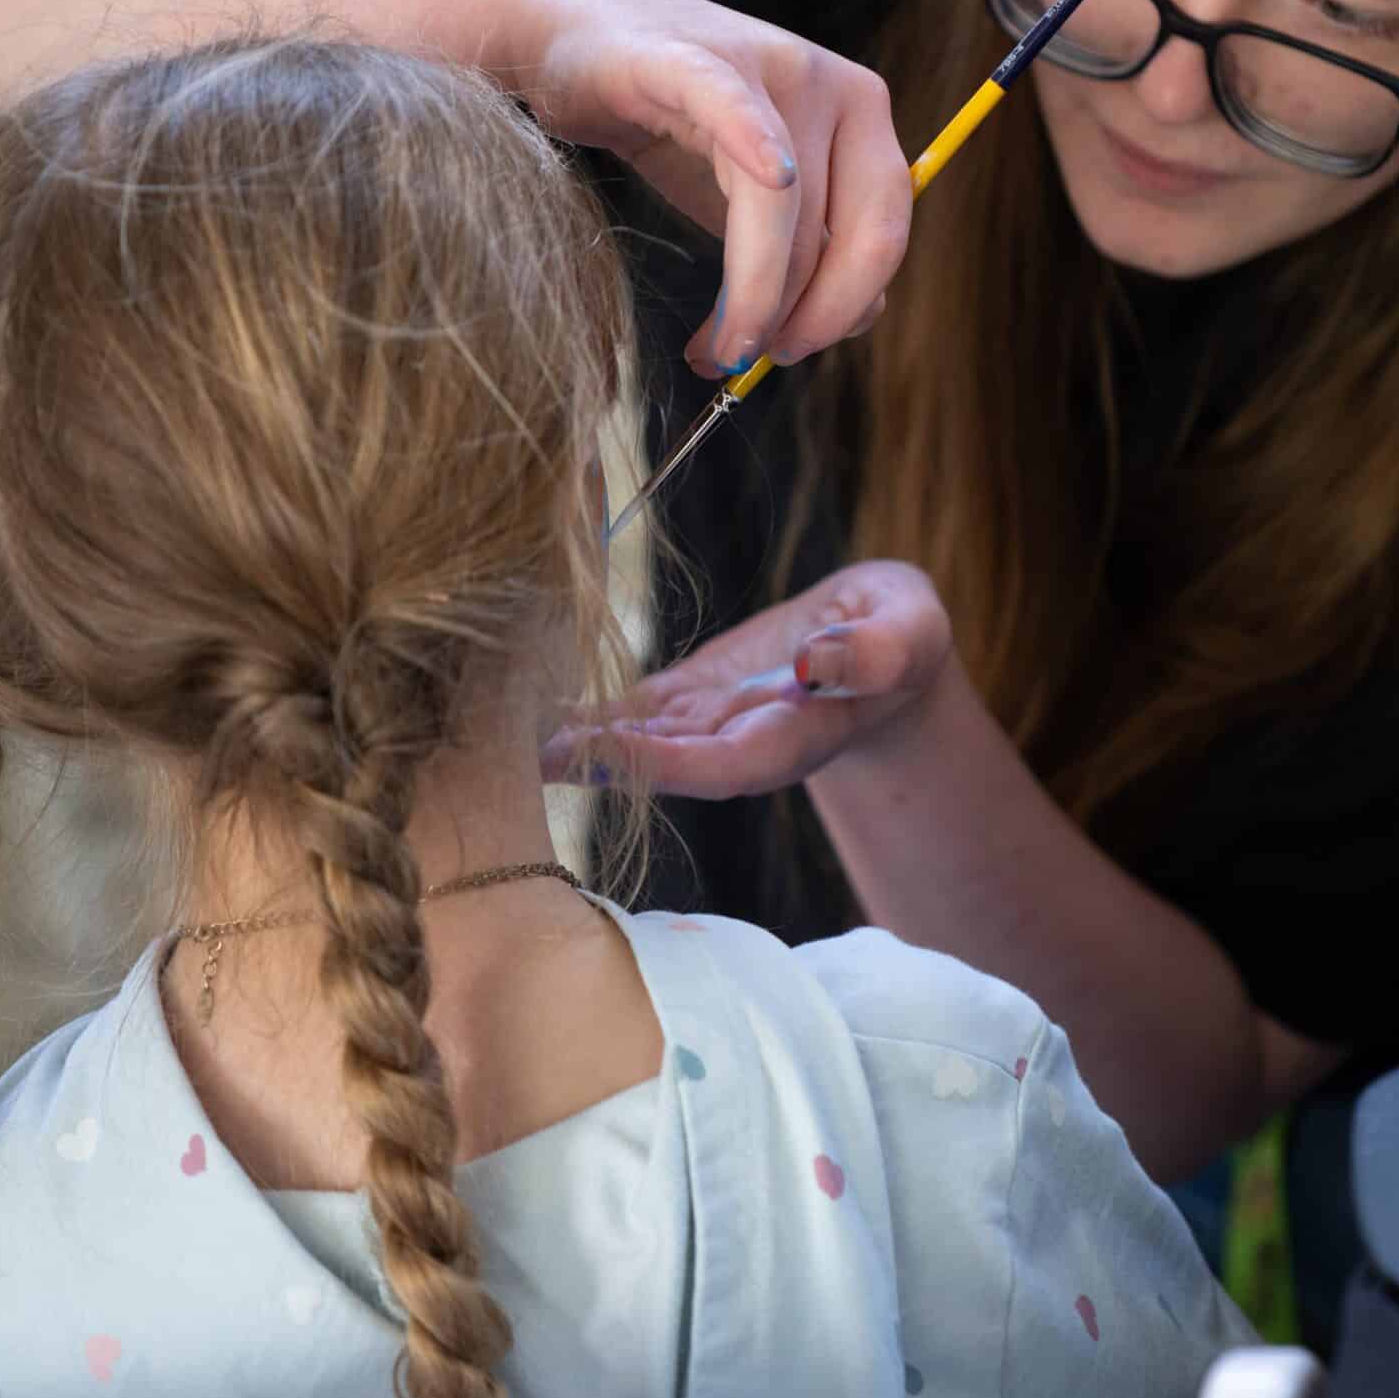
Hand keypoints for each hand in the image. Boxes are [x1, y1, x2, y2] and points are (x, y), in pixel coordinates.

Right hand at [531, 0, 910, 376]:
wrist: (579, 35)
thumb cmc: (674, 120)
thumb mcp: (755, 197)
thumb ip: (809, 248)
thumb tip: (853, 321)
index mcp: (862, 117)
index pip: (883, 233)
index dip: (844, 309)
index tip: (787, 353)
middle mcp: (830, 84)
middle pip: (843, 228)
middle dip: (802, 315)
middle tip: (747, 359)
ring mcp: (765, 64)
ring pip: (782, 204)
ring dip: (750, 294)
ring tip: (712, 347)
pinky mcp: (692, 58)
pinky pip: (734, 108)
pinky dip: (755, 144)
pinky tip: (766, 178)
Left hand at [544, 561, 951, 799]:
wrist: (884, 647)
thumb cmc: (904, 635)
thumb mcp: (910, 631)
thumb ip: (875, 651)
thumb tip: (814, 662)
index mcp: (791, 739)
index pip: (719, 766)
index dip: (660, 762)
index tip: (599, 749)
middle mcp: (736, 745)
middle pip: (654, 765)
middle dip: (583, 761)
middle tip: (507, 748)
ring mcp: (704, 726)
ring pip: (627, 740)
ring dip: (561, 739)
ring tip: (488, 725)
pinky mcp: (684, 699)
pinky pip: (624, 709)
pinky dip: (573, 707)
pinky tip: (514, 699)